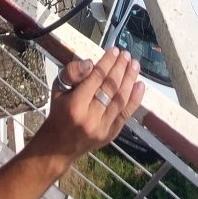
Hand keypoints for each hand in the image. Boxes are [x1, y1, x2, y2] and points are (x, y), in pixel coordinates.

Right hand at [35, 48, 143, 167]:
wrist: (58, 147)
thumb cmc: (58, 113)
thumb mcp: (57, 89)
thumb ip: (72, 73)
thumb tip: (91, 63)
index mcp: (75, 105)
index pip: (96, 78)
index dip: (107, 62)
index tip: (114, 51)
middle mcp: (91, 117)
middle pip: (110, 87)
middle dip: (120, 68)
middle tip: (126, 55)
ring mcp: (103, 128)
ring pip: (121, 99)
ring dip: (130, 80)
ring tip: (135, 65)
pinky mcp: (111, 134)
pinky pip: (126, 114)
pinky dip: (135, 99)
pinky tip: (140, 85)